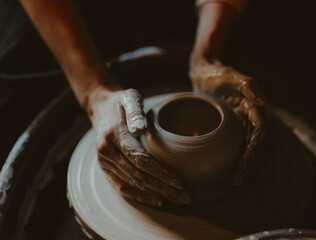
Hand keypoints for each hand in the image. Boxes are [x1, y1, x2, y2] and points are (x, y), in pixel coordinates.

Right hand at [88, 87, 190, 206]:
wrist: (100, 107)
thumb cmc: (121, 102)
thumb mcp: (129, 98)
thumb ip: (135, 112)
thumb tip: (140, 128)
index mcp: (113, 135)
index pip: (140, 159)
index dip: (160, 172)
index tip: (179, 181)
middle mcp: (106, 152)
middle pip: (138, 176)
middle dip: (163, 188)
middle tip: (185, 197)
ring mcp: (104, 163)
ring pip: (132, 184)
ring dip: (156, 194)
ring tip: (177, 199)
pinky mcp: (106, 169)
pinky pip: (122, 187)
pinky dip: (140, 196)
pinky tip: (157, 200)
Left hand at [190, 62, 266, 185]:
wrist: (201, 70)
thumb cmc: (215, 72)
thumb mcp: (228, 75)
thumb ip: (247, 84)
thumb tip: (264, 102)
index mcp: (253, 106)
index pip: (258, 132)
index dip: (253, 150)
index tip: (243, 164)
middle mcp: (248, 115)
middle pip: (254, 144)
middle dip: (248, 163)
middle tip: (237, 180)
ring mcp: (238, 121)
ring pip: (245, 146)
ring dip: (243, 164)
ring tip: (235, 181)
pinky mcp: (228, 125)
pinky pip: (234, 143)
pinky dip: (233, 157)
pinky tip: (225, 170)